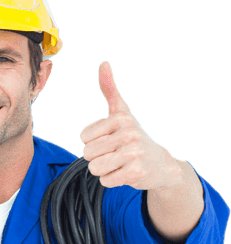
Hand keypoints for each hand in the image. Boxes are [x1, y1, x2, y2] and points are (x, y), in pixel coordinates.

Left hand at [79, 60, 180, 190]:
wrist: (159, 163)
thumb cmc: (133, 135)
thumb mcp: (121, 111)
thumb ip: (110, 89)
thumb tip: (104, 63)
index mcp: (121, 118)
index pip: (83, 137)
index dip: (92, 141)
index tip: (109, 139)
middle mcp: (129, 134)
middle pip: (87, 153)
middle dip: (97, 157)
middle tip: (114, 154)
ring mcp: (134, 154)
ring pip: (94, 168)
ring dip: (103, 169)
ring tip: (118, 163)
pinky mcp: (136, 173)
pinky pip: (105, 180)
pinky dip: (111, 180)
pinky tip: (124, 172)